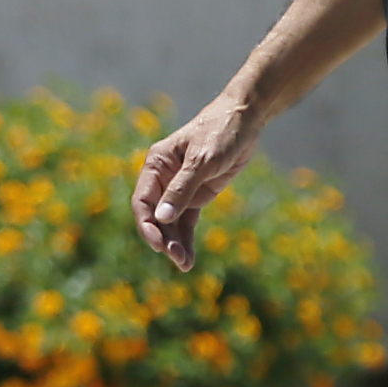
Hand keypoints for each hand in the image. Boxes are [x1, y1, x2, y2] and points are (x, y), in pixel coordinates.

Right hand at [131, 95, 263, 271]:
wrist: (245, 121)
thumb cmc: (220, 133)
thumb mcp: (202, 161)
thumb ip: (182, 189)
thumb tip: (162, 218)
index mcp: (156, 164)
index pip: (142, 200)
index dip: (146, 224)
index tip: (158, 244)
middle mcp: (163, 178)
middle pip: (155, 216)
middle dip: (164, 238)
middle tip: (177, 258)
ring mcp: (179, 189)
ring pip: (171, 223)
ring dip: (175, 244)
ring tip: (185, 265)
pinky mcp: (196, 196)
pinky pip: (187, 222)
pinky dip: (186, 240)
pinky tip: (188, 260)